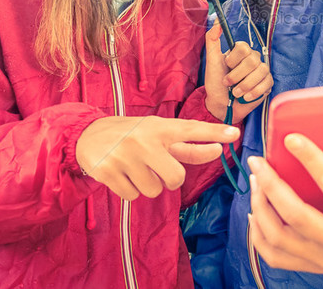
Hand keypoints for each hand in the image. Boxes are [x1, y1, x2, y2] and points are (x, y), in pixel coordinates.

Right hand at [76, 116, 239, 199]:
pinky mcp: (107, 171)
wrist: (87, 135)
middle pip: (176, 178)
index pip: (191, 129)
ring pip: (154, 190)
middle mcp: (144, 140)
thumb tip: (216, 149)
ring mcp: (124, 156)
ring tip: (135, 168)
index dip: (214, 132)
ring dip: (148, 185)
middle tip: (159, 170)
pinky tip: (121, 174)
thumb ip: (184, 145)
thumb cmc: (131, 135)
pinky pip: (133, 196)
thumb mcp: (156, 133)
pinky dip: (130, 190)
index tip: (235, 133)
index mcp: (159, 127)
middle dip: (171, 180)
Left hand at [204, 21, 272, 123]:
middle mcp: (254, 59)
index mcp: (241, 52)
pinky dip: (253, 92)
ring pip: (260, 72)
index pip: (244, 47)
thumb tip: (217, 21)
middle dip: (237, 75)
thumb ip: (212, 40)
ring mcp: (262, 71)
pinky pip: (266, 84)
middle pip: (252, 61)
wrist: (222, 104)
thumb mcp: (211, 60)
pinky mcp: (267, 84)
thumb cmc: (216, 82)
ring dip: (244, 85)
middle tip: (228, 83)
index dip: (233, 59)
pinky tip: (245, 97)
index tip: (226, 66)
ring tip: (235, 92)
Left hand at [247, 109, 322, 273]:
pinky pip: (276, 256)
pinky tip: (256, 212)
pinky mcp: (314, 266)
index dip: (310, 158)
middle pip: (295, 215)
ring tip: (256, 181)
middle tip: (258, 160)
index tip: (290, 138)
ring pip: (278, 238)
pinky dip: (258, 235)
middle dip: (270, 184)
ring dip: (260, 207)